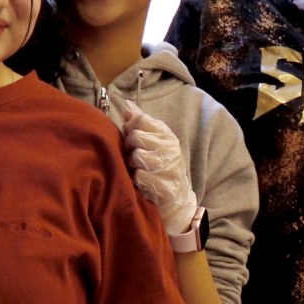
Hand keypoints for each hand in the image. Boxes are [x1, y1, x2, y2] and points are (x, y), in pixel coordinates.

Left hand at [114, 95, 197, 235]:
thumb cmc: (159, 166)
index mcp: (167, 135)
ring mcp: (168, 167)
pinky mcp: (163, 186)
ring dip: (132, 165)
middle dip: (130, 148)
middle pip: (136, 137)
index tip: (131, 138)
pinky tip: (142, 183)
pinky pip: (138, 177)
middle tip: (134, 157)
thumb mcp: (153, 142)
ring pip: (136, 156)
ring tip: (138, 170)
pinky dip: (136, 181)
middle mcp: (170, 148)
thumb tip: (126, 103)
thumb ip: (139, 122)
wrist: (177, 199)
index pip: (141, 120)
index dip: (130, 129)